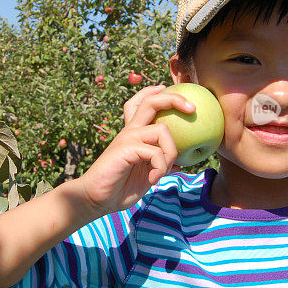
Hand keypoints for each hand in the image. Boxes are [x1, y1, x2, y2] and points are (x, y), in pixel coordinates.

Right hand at [75, 85, 193, 216]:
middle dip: (173, 99)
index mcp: (134, 134)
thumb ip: (160, 163)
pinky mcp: (125, 149)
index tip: (168, 88)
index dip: (154, 93)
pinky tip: (153, 180)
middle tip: (192, 108)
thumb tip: (181, 162)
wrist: (96, 199)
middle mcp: (130, 131)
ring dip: (171, 152)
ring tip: (163, 170)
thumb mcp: (147, 174)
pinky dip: (160, 167)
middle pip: (150, 102)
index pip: (140, 104)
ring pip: (161, 129)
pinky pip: (155, 152)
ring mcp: (127, 138)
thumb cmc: (120, 188)